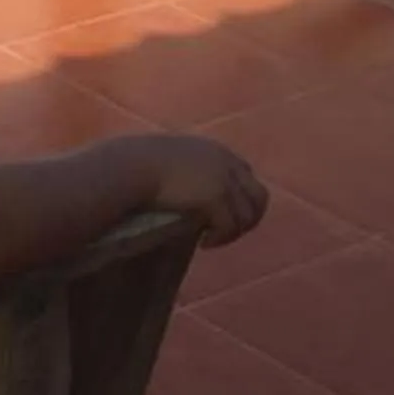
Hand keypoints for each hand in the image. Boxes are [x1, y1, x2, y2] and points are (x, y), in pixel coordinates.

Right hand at [143, 135, 268, 247]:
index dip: (241, 198)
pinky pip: (230, 226)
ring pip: (248, 216)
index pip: (247, 175)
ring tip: (211, 241)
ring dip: (232, 233)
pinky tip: (203, 243)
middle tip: (227, 234)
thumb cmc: (143, 164)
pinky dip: (219, 239)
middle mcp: (226, 162)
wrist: (134, 165)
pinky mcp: (216, 196)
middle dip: (249, 218)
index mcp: (217, 151)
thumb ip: (190, 170)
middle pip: (260, 196)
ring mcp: (223, 179)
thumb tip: (190, 193)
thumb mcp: (174, 160)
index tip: (223, 215)